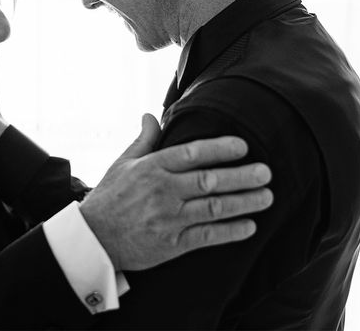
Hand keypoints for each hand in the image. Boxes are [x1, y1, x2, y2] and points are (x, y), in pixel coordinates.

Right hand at [79, 114, 272, 270]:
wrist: (93, 238)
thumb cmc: (109, 198)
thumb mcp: (122, 164)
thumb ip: (143, 140)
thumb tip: (150, 115)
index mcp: (151, 168)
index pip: (191, 153)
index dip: (219, 149)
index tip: (243, 146)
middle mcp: (162, 191)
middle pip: (209, 180)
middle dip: (241, 176)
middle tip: (265, 172)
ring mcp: (168, 218)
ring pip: (213, 208)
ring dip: (244, 202)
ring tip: (266, 196)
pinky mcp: (172, 244)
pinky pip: (207, 236)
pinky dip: (230, 231)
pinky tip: (249, 226)